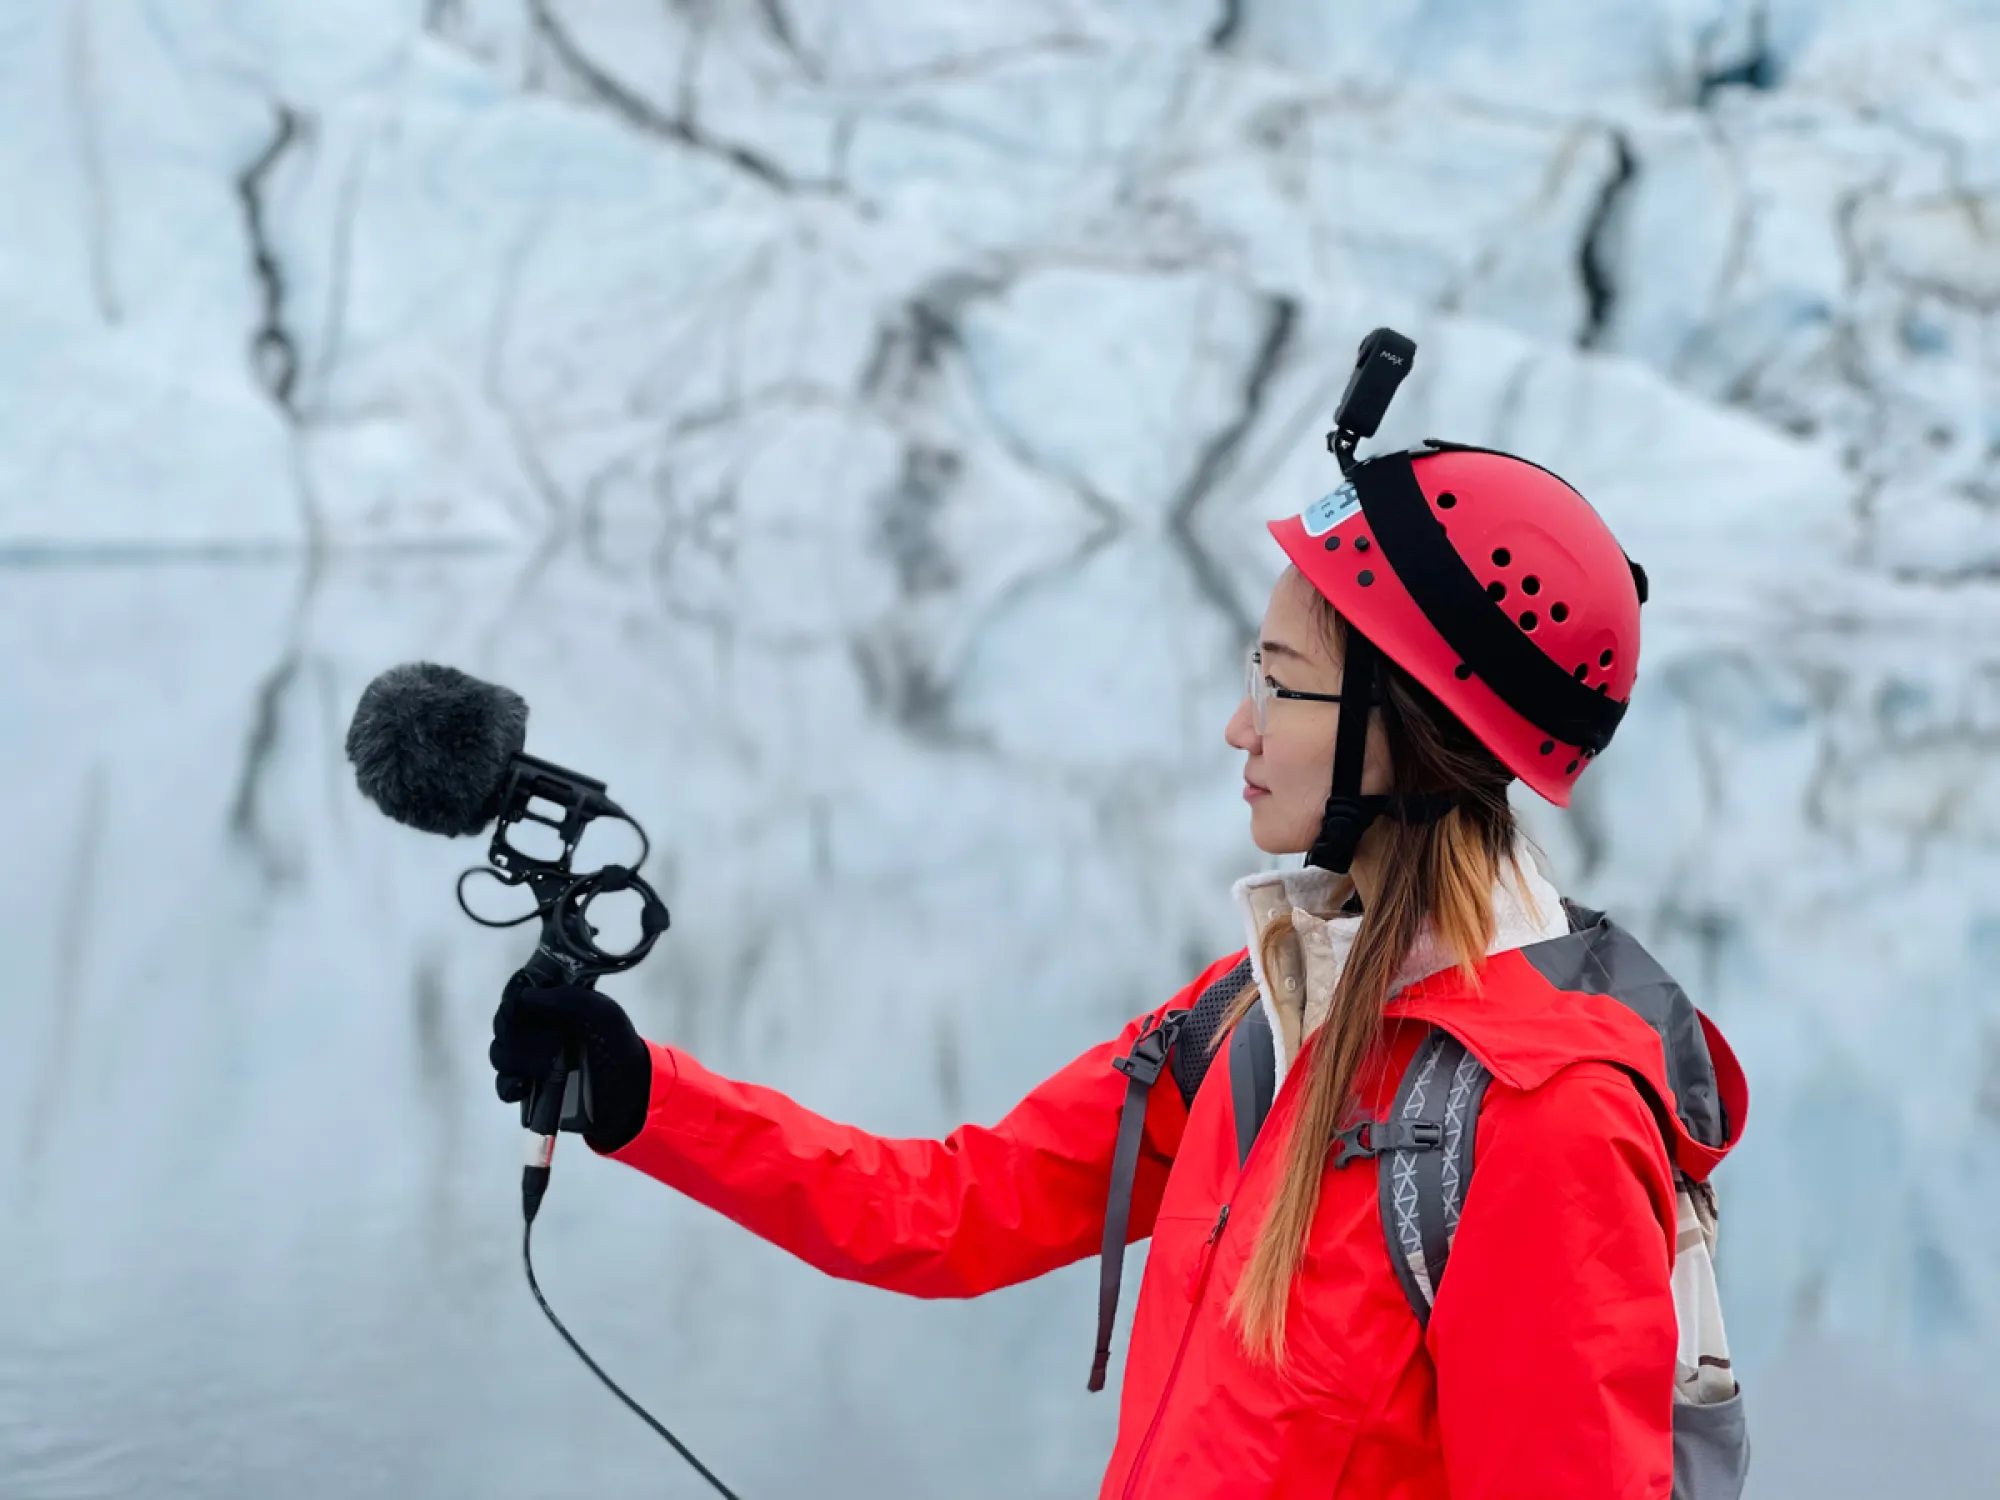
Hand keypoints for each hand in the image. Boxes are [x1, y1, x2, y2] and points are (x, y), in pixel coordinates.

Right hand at [490, 977, 652, 1153]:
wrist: (632, 1097)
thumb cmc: (620, 1049)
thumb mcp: (604, 1015)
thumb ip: (569, 998)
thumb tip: (524, 996)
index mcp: (555, 1004)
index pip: (517, 994)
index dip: (515, 1002)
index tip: (522, 1011)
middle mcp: (538, 1028)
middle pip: (504, 1024)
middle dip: (521, 1035)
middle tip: (555, 1044)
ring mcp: (531, 1058)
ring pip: (500, 1053)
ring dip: (519, 1060)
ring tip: (548, 1068)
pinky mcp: (530, 1087)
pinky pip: (503, 1084)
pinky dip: (508, 1085)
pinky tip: (523, 1087)